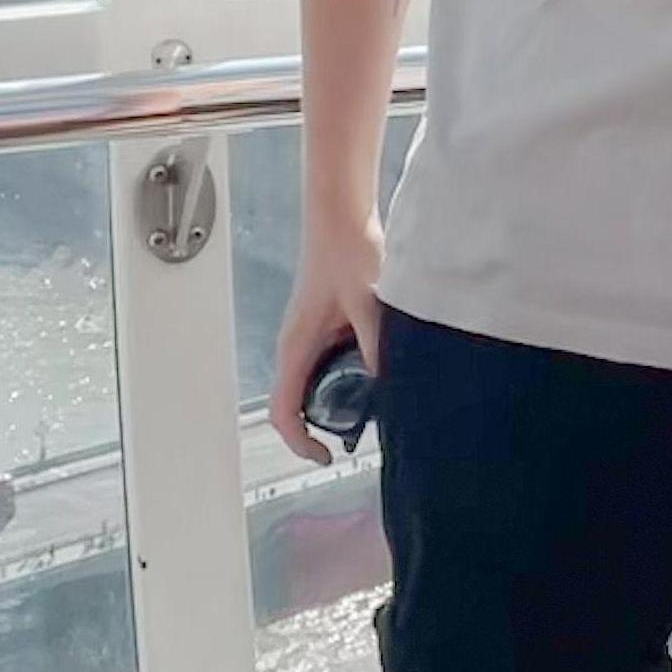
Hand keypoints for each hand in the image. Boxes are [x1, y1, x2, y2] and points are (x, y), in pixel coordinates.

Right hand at [272, 215, 384, 465]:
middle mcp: (296, 345)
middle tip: (358, 436)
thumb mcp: (369, 305)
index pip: (282, 411)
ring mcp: (308, 336)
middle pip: (295, 404)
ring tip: (373, 410)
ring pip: (313, 384)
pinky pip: (326, 365)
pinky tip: (376, 376)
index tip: (326, 456)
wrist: (342, 216)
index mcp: (296, 345)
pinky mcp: (323, 325)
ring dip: (335, 402)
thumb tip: (388, 385)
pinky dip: (344, 379)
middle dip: (320, 427)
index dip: (299, 442)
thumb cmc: (347, 251)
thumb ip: (376, 346)